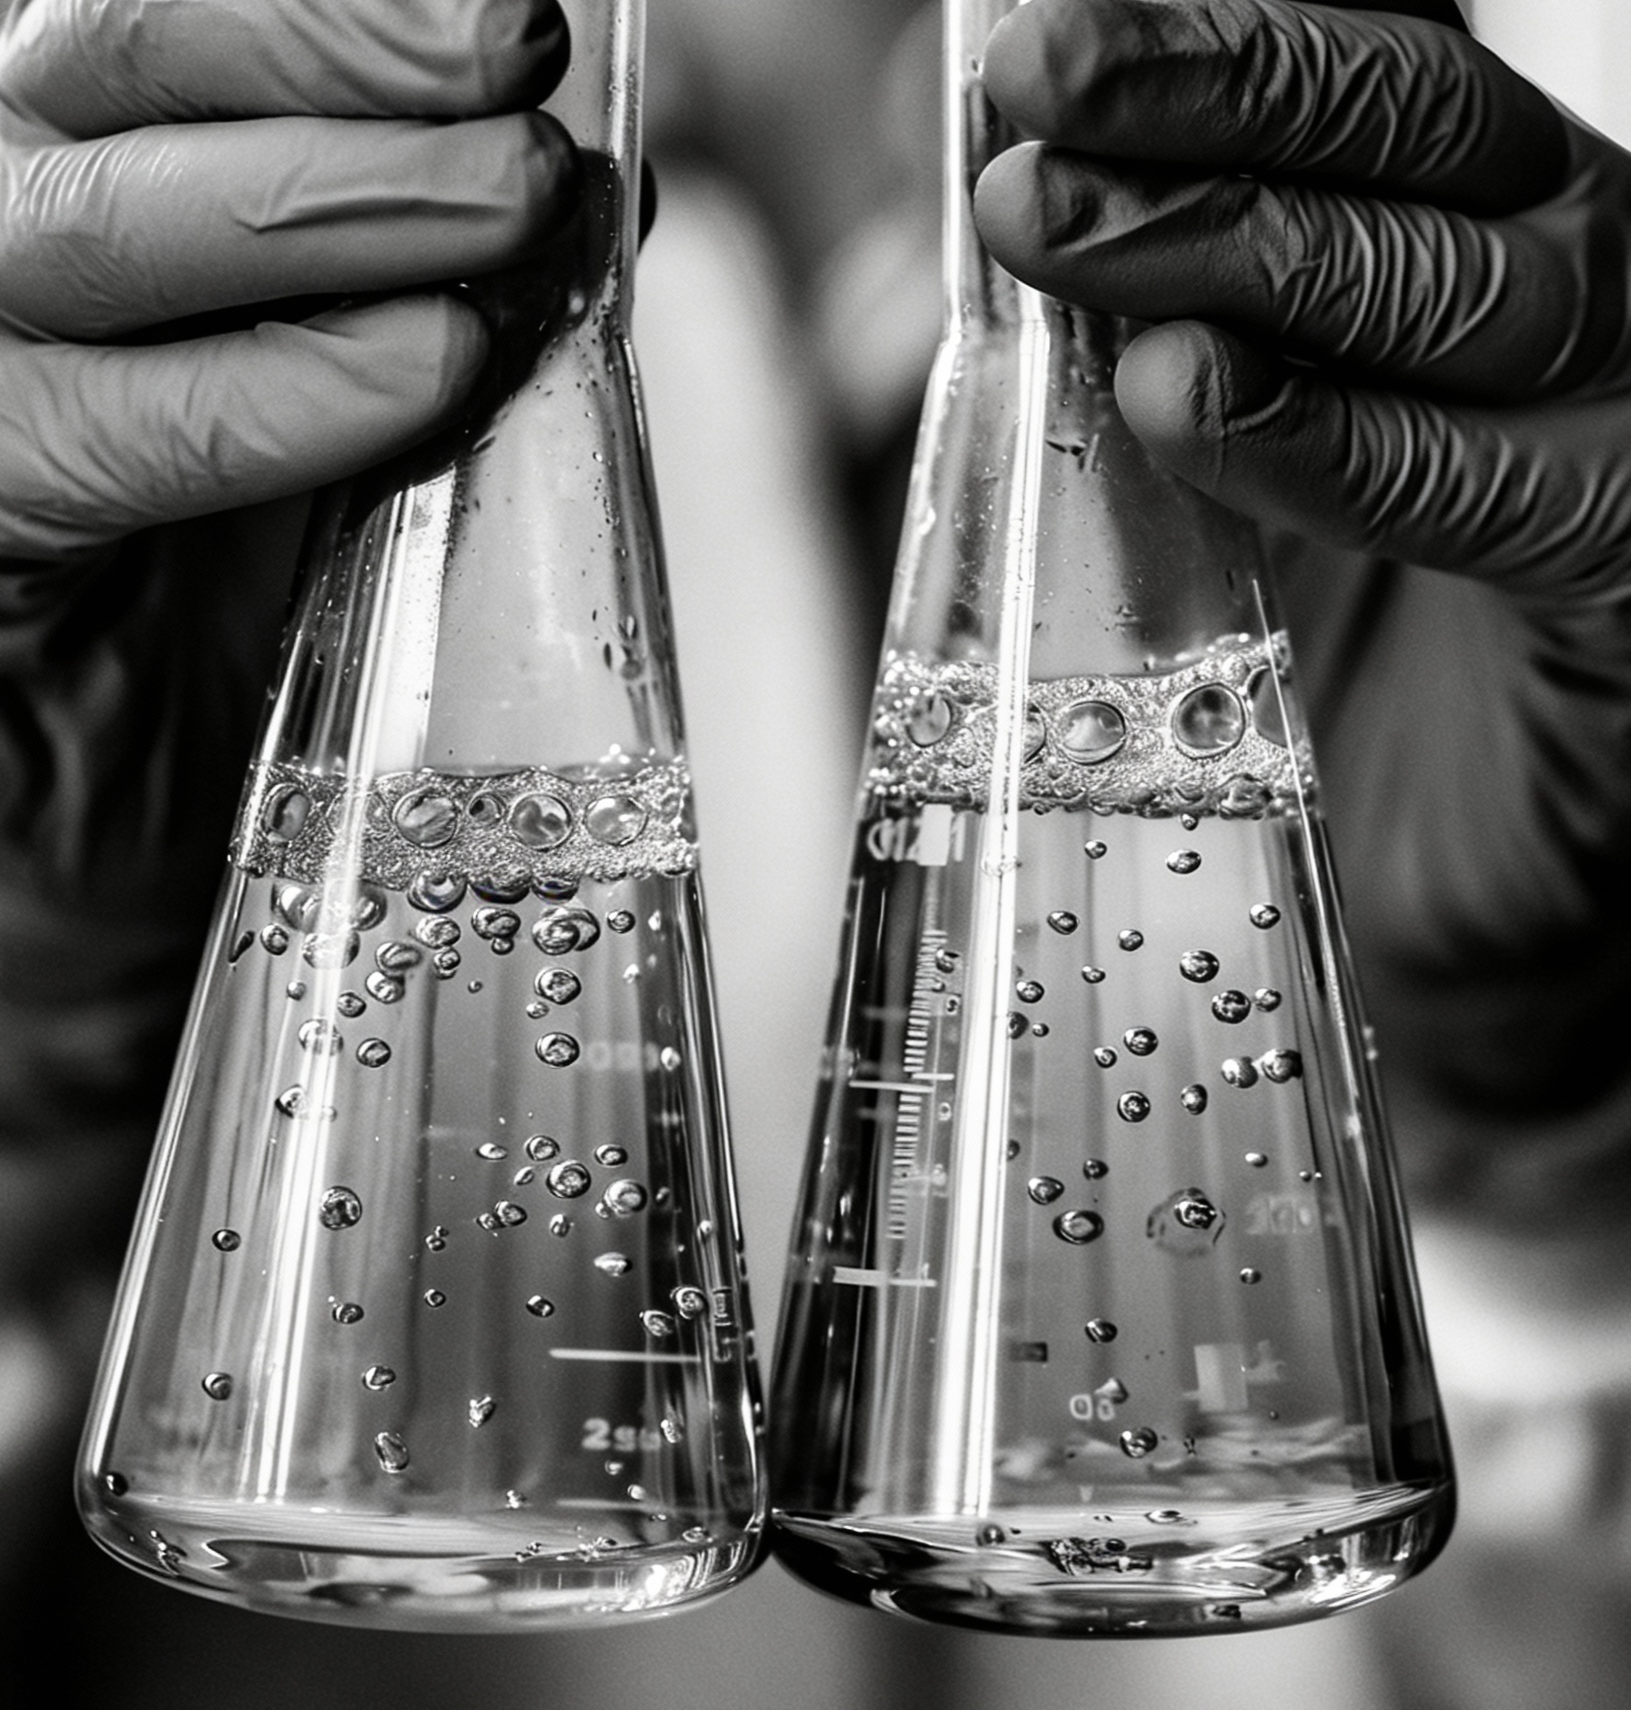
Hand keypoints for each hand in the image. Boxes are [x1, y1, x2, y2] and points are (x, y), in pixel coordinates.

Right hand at [0, 0, 574, 1150]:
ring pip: (96, 222)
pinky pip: (103, 431)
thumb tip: (602, 183)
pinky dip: (278, 396)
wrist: (140, 794)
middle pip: (118, 60)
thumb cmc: (250, 571)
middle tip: (520, 65)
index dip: (337, 1)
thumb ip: (445, 279)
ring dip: (332, 203)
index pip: (174, 12)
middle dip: (342, 52)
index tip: (526, 15)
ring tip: (509, 202)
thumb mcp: (358, 387)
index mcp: (70, 151)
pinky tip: (423, 370)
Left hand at [973, 0, 1630, 1224]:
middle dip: (1204, 92)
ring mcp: (1620, 416)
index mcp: (1462, 226)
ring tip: (1049, 226)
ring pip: (1456, 275)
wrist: (1444, 880)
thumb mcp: (1183, 448)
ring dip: (1236, 240)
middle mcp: (1568, 282)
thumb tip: (942, 152)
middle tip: (1024, 91)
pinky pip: (1490, 485)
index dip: (1212, 32)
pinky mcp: (1625, 565)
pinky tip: (1184, 395)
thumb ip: (1096, 298)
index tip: (1029, 30)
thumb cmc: (1315, 651)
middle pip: (1410, 121)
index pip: (1363, 62)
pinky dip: (1327, 437)